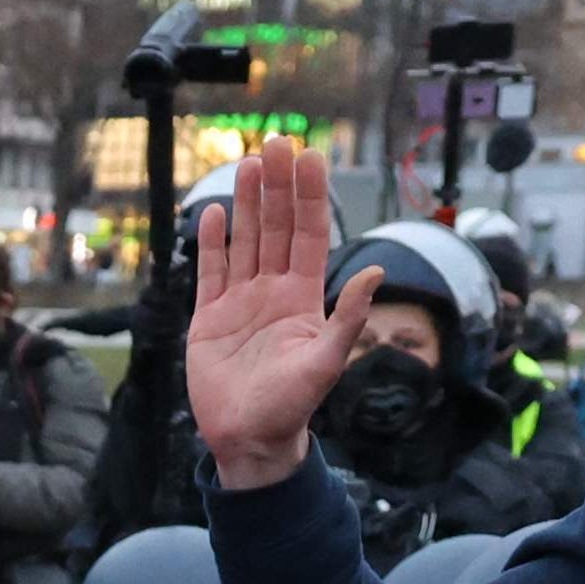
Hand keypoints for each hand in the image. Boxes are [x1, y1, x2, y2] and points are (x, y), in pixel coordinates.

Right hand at [183, 140, 378, 490]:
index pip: (308, 234)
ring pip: (245, 241)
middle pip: (276, 227)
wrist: (249, 440)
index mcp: (303, 298)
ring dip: (248, 202)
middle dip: (278, 185)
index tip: (310, 158)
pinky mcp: (209, 319)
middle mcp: (273, 291)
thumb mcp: (327, 362)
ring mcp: (240, 302)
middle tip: (277, 143)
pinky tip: (216, 212)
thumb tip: (375, 273)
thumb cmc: (291, 407)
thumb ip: (349, 318)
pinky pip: (210, 272)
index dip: (310, 196)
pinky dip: (212, 243)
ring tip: (249, 164)